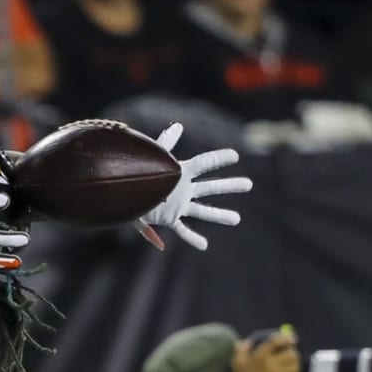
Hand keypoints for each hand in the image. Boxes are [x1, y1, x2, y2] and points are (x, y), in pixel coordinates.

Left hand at [138, 123, 252, 250]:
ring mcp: (177, 205)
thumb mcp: (154, 158)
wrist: (122, 194)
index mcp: (180, 173)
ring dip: (220, 215)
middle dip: (230, 185)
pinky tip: (204, 245)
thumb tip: (179, 126)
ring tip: (237, 218)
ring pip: (203, 211)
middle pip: (211, 187)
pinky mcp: (168, 219)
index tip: (235, 155)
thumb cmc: (138, 174)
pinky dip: (192, 238)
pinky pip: (182, 230)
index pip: (204, 163)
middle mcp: (182, 189)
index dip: (219, 158)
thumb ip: (166, 143)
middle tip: (249, 184)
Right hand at [232, 331, 301, 371]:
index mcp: (261, 355)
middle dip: (293, 353)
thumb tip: (245, 342)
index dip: (286, 338)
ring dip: (295, 366)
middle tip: (291, 354)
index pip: (276, 341)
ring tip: (291, 367)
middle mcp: (272, 363)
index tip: (292, 339)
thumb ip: (241, 350)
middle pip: (291, 354)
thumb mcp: (238, 363)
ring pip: (295, 366)